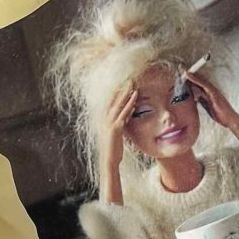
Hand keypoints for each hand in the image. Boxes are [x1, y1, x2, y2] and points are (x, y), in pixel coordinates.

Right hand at [99, 77, 138, 201]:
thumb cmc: (113, 149)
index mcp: (104, 119)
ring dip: (126, 93)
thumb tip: (126, 117)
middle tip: (129, 78)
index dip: (117, 92)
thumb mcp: (116, 134)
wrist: (109, 160)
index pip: (110, 102)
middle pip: (114, 100)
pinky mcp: (115, 129)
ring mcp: (109, 123)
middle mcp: (105, 119)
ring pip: (118, 104)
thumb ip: (120, 124)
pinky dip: (129, 105)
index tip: (124, 82)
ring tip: (133, 83)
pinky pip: (124, 114)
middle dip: (121, 89)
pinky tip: (135, 98)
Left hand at [185, 58, 238, 146]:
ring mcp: (214, 92)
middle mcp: (212, 91)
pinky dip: (198, 81)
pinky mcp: (215, 95)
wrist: (230, 119)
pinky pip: (205, 86)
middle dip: (192, 76)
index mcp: (210, 94)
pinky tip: (192, 78)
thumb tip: (196, 98)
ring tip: (185, 73)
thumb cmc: (221, 114)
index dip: (193, 80)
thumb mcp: (209, 107)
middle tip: (183, 71)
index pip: (200, 85)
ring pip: (202, 82)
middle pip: (201, 81)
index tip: (185, 77)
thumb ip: (203, 101)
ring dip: (194, 77)